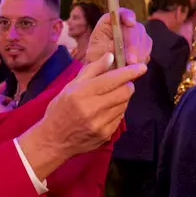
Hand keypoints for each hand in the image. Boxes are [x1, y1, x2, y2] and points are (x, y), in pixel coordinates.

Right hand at [18, 55, 144, 177]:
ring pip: (124, 105)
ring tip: (109, 99)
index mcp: (83, 92)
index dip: (130, 72)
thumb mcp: (70, 86)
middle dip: (128, 85)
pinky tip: (105, 112)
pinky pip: (120, 118)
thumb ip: (92, 70)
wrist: (53, 140)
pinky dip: (116, 112)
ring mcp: (101, 123)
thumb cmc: (60, 110)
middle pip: (125, 92)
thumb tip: (110, 56)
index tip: (142, 67)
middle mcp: (93, 107)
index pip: (114, 79)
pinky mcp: (106, 134)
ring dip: (121, 99)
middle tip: (121, 84)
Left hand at [86, 8, 152, 68]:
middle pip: (136, 30)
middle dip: (133, 46)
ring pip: (144, 42)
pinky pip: (146, 53)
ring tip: (129, 67)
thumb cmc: (96, 56)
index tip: (130, 22)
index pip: (123, 14)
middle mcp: (128, 25)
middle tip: (130, 60)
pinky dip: (140, 61)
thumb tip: (116, 47)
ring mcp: (139, 35)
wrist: (102, 68)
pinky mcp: (145, 47)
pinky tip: (132, 68)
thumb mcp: (95, 51)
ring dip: (137, 56)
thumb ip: (104, 47)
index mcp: (113, 21)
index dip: (128, 16)